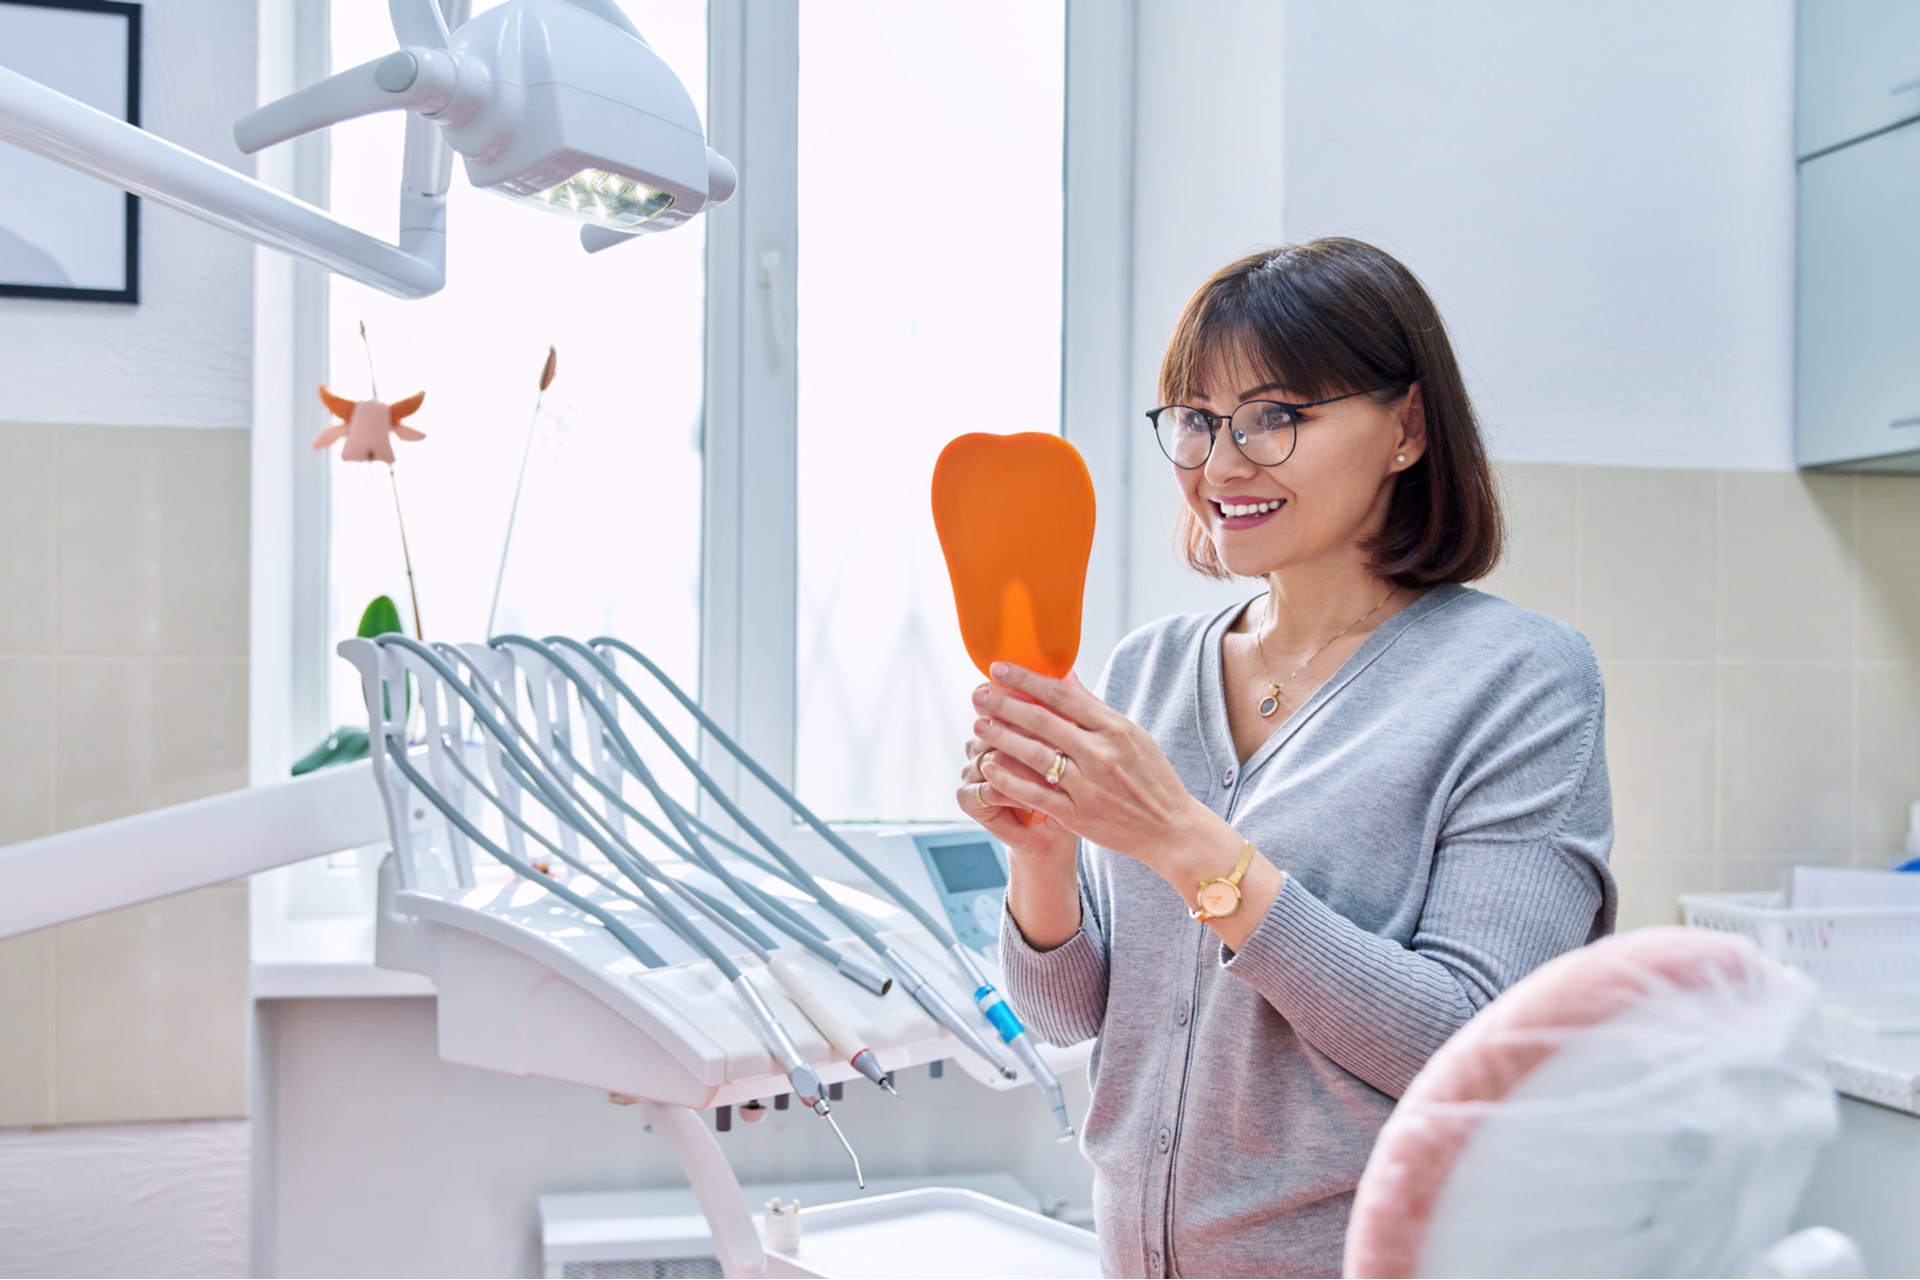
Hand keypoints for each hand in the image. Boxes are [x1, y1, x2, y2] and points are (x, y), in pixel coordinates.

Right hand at [957, 717, 1077, 865]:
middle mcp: (980, 745)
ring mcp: (971, 771)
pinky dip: (1011, 793)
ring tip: (1051, 776)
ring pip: (992, 758)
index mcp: (998, 726)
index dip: (1029, 709)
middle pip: (996, 729)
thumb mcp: (1066, 752)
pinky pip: (987, 789)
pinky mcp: (967, 797)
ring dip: (1024, 767)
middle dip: (1028, 737)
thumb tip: (1072, 682)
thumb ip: (1062, 719)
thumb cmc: (1064, 789)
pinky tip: (1032, 800)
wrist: (1051, 833)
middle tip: (1059, 745)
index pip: (1006, 706)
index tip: (1059, 716)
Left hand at [972, 663, 1220, 881]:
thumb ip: (1095, 708)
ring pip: (1034, 756)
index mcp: (1116, 729)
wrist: (1170, 829)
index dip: (1027, 680)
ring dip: (1002, 738)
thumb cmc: (1151, 778)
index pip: (1063, 696)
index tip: (1001, 669)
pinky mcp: (1076, 815)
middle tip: (978, 693)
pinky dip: (1009, 779)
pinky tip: (990, 766)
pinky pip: (1034, 794)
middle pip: (1043, 722)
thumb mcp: (1132, 735)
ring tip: (979, 725)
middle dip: (1005, 704)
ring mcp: (1088, 786)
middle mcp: (1101, 754)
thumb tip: (1065, 676)